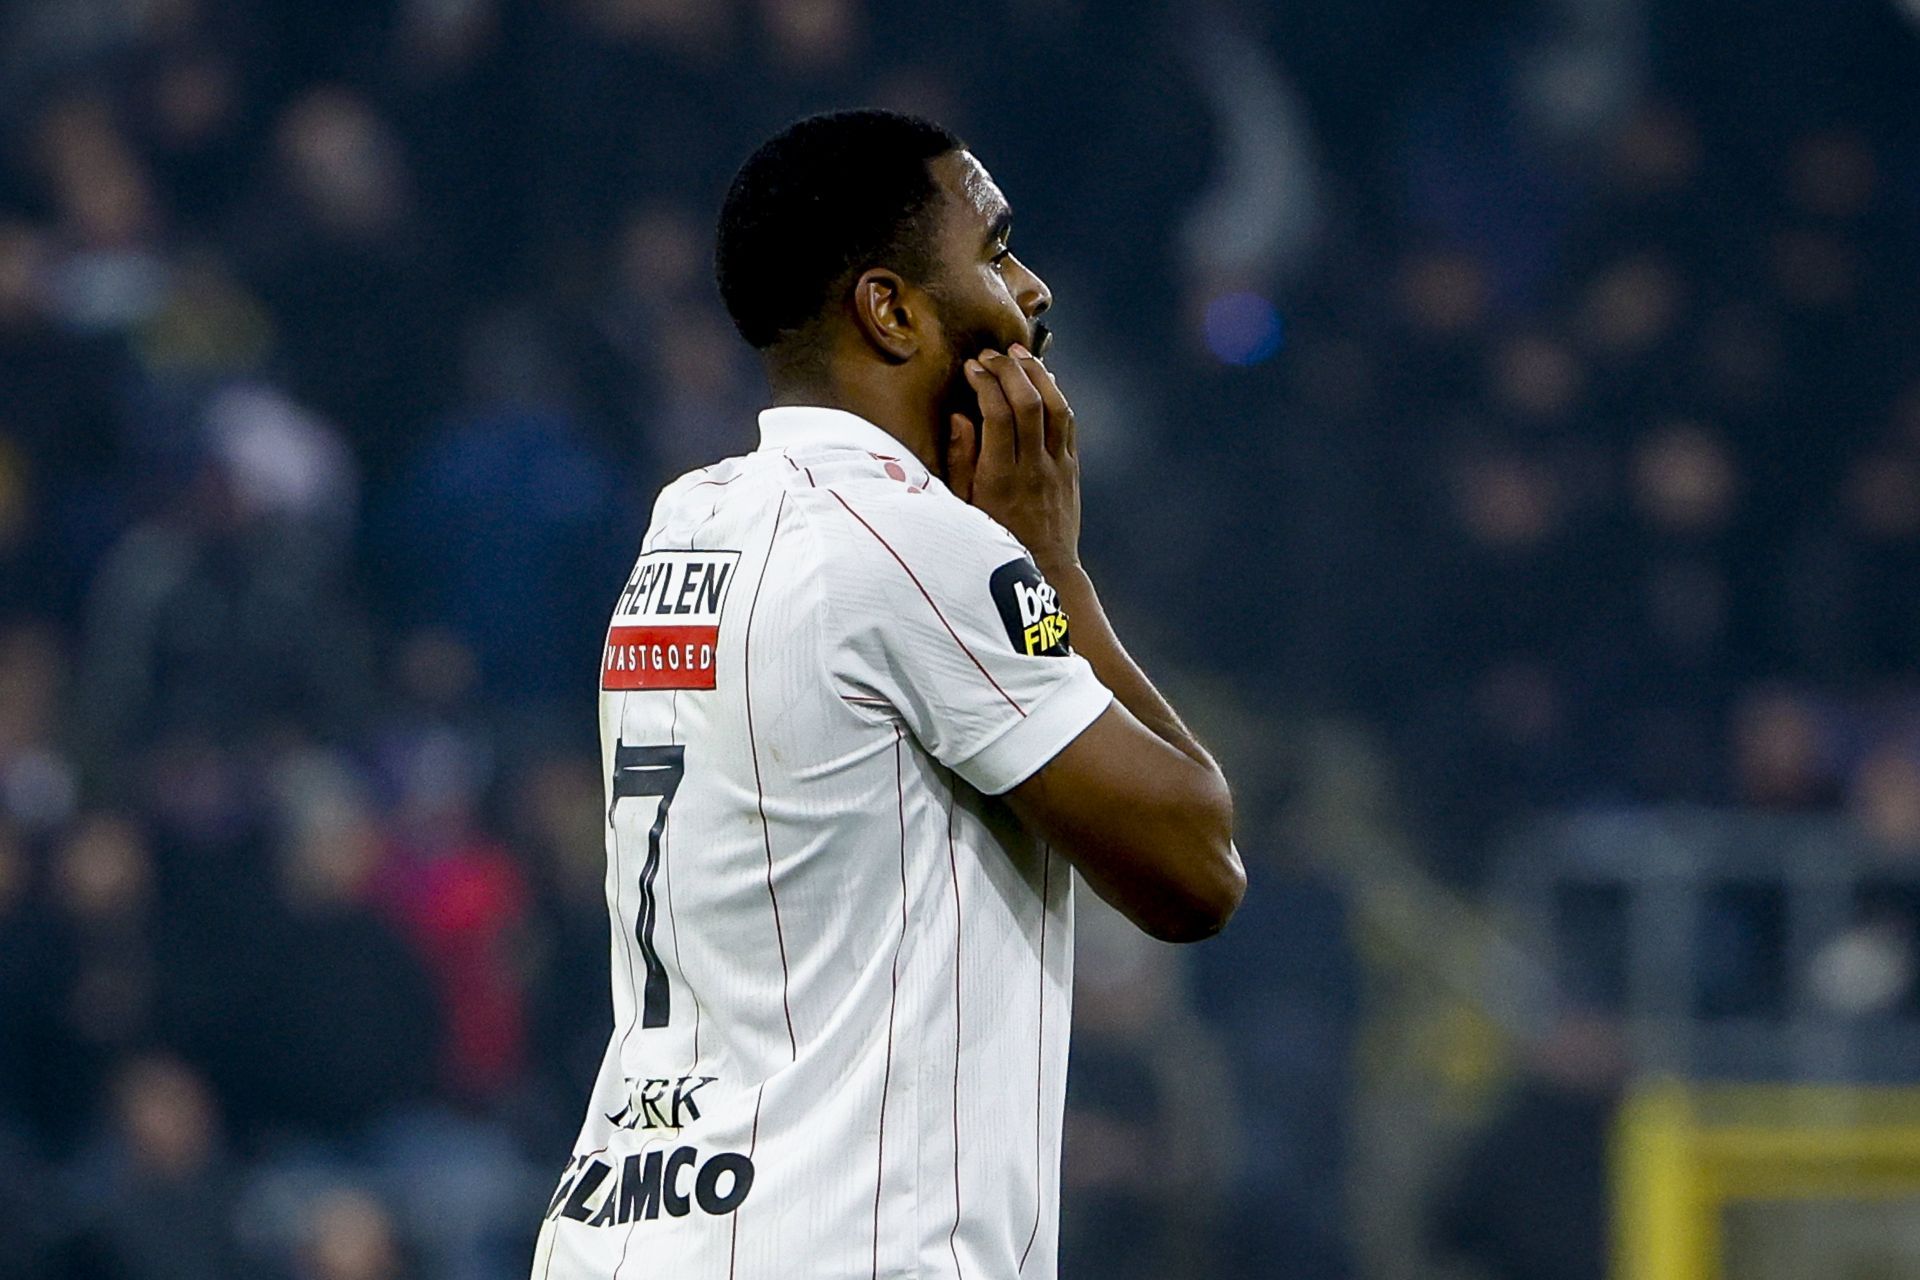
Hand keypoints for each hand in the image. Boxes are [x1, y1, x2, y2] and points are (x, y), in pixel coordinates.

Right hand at [945, 344, 1080, 574]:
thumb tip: (959, 417)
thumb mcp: (963, 507)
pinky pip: (1068, 422)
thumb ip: (960, 460)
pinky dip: (1055, 395)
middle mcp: (1033, 468)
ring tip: (1017, 354)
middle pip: (1029, 403)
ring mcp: (1057, 466)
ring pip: (1055, 407)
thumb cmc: (994, 538)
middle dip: (1009, 370)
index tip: (971, 368)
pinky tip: (1043, 379)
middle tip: (991, 355)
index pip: (998, 415)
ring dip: (1037, 374)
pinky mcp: (1072, 468)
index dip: (985, 383)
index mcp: (1000, 478)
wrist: (1045, 568)